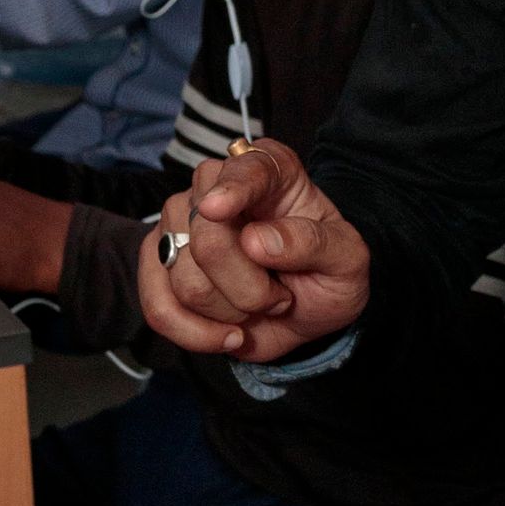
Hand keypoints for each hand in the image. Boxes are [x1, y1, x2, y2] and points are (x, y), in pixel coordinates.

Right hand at [140, 138, 368, 362]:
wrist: (307, 311)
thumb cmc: (328, 273)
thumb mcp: (347, 260)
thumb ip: (312, 244)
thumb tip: (257, 240)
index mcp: (271, 171)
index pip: (246, 170)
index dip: (230, 190)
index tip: (217, 209)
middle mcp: (215, 187)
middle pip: (209, 240)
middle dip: (251, 289)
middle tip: (280, 295)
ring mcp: (179, 223)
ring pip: (186, 281)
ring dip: (232, 311)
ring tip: (258, 304)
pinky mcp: (157, 263)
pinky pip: (158, 307)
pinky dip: (195, 334)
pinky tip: (228, 335)